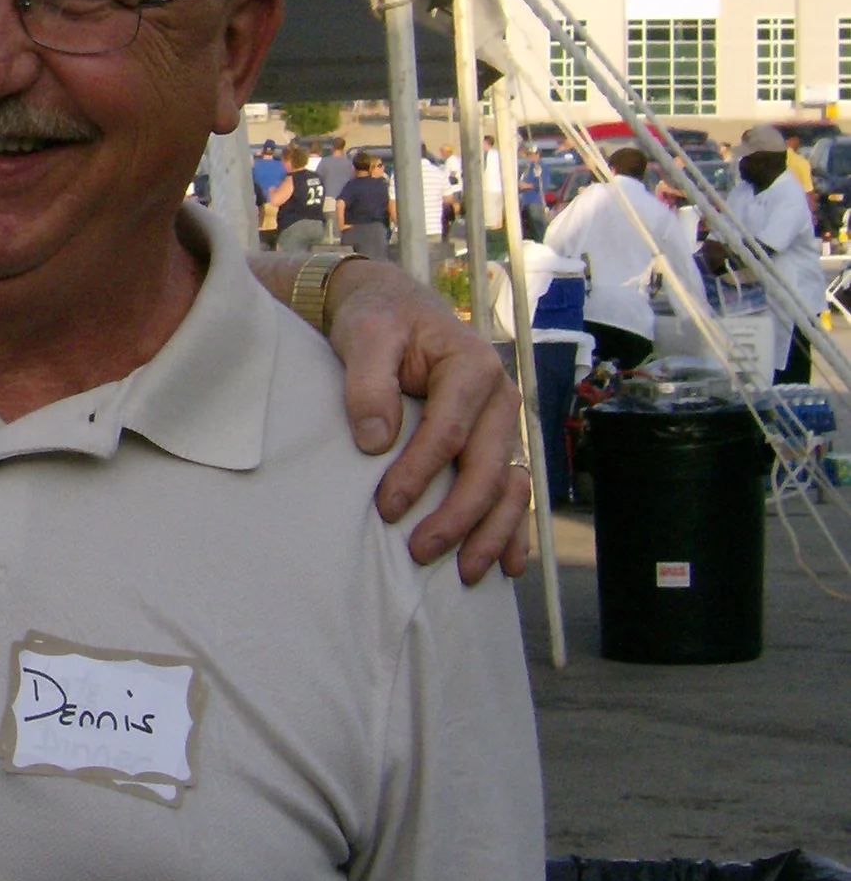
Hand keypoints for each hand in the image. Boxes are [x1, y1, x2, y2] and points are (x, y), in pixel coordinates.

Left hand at [321, 258, 530, 584]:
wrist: (392, 307)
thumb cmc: (378, 321)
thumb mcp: (365, 336)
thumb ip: (369, 383)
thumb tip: (376, 441)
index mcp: (472, 367)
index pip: (449, 434)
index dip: (419, 475)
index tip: (387, 508)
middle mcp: (500, 398)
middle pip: (487, 469)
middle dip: (458, 517)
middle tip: (420, 550)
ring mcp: (503, 423)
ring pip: (509, 487)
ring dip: (491, 533)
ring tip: (466, 573)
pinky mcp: (496, 440)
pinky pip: (514, 489)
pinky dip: (512, 527)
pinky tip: (507, 564)